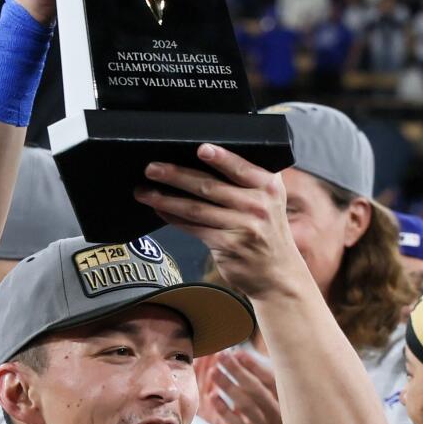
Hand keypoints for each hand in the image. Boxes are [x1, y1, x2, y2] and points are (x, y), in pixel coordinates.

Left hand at [137, 144, 306, 299]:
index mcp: (268, 187)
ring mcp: (243, 226)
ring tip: (144, 191)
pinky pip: (194, 228)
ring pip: (196, 208)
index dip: (220, 158)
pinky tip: (160, 210)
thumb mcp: (269, 201)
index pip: (240, 168)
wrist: (278, 274)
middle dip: (176, 175)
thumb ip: (248, 181)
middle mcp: (258, 205)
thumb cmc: (267, 232)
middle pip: (210, 186)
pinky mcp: (228, 245)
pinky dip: (174, 218)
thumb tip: (202, 161)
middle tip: (152, 168)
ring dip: (166, 199)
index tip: (200, 148)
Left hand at [197, 349, 289, 423]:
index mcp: (289, 404)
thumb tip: (238, 354)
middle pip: (257, 392)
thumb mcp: (275, 400)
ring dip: (228, 387)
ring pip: (246, 406)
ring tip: (213, 372)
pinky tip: (213, 396)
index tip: (237, 352)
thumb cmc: (273, 420)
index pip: (272, 381)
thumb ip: (259, 378)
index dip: (255, 366)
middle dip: (238, 372)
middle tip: (221, 356)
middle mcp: (281, 419)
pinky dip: (224, 410)